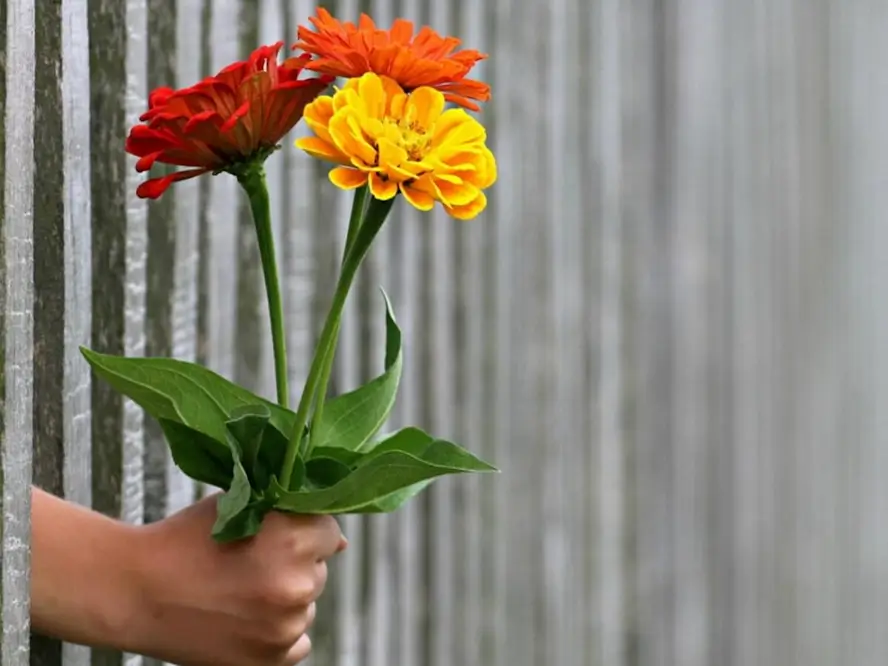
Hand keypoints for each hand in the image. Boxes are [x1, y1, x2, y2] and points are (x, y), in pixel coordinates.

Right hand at [127, 494, 346, 665]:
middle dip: (295, 563)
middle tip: (251, 563)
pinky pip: (298, 642)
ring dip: (285, 598)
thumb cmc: (184, 541)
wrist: (135, 590)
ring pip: (307, 605)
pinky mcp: (269, 660)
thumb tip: (338, 542)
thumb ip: (290, 516)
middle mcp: (295, 584)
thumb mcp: (238, 508)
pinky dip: (279, 633)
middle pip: (318, 568)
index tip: (278, 535)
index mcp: (290, 539)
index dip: (304, 529)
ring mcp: (284, 626)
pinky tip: (247, 618)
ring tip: (240, 591)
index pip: (328, 531)